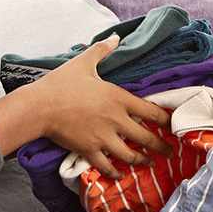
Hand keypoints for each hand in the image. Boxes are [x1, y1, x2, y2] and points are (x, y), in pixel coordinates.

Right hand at [28, 34, 173, 177]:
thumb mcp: (83, 62)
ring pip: (130, 155)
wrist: (39, 106)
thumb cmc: (61, 83)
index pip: (151, 111)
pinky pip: (107, 166)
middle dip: (161, 146)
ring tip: (149, 163)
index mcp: (118, 98)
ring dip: (141, 160)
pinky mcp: (89, 150)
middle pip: (146, 137)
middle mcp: (116, 120)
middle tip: (170, 152)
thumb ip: (102, 50)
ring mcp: (103, 138)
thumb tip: (115, 37)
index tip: (173, 125)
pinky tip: (120, 174)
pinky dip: (115, 172)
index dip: (165, 120)